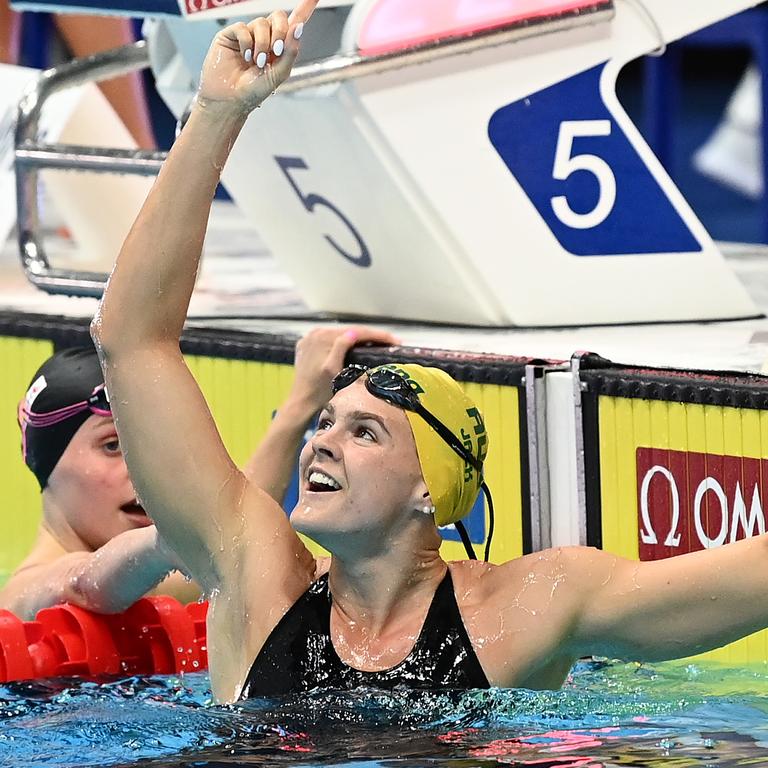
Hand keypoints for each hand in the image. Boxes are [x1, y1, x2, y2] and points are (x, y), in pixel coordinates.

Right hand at [197, 0, 318, 113]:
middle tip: (276, 51)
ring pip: (261, 23)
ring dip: (262, 44)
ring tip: (256, 62)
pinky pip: (243, 27)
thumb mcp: (278, 74)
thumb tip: (298, 27)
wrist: (231, 100)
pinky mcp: (231, 35)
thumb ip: (291, 52)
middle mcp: (264, 37)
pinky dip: (247, 42)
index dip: (305, 8)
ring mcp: (248, 35)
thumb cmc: (254, 91)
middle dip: (280, 32)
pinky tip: (245, 57)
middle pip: (279, 17)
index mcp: (279, 47)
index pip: (294, 23)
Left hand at [289, 326, 399, 412]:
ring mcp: (310, 338)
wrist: (301, 403)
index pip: (357, 331)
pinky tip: (356, 347)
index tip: (395, 341)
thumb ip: (341, 348)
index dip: (378, 336)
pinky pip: (331, 340)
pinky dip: (344, 342)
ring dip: (359, 338)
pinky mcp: (308, 346)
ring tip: (379, 343)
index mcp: (323, 337)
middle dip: (371, 336)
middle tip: (392, 342)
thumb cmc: (319, 391)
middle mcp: (315, 333)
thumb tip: (354, 333)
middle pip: (350, 330)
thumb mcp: (333, 370)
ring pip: (341, 334)